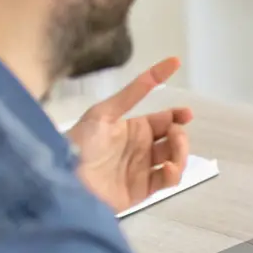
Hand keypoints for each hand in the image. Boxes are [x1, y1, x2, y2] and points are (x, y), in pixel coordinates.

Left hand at [68, 58, 192, 212]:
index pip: (163, 120)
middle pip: (173, 139)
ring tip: (172, 155)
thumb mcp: (104, 112)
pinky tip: (167, 169)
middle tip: (175, 133)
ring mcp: (142, 169)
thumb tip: (170, 62)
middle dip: (180, 135)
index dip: (178, 116)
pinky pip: (167, 181)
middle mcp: (140, 148)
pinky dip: (173, 174)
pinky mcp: (142, 190)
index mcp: (132, 128)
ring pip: (175, 159)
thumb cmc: (81, 142)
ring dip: (180, 153)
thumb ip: (135, 92)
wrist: (64, 180)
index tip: (187, 114)